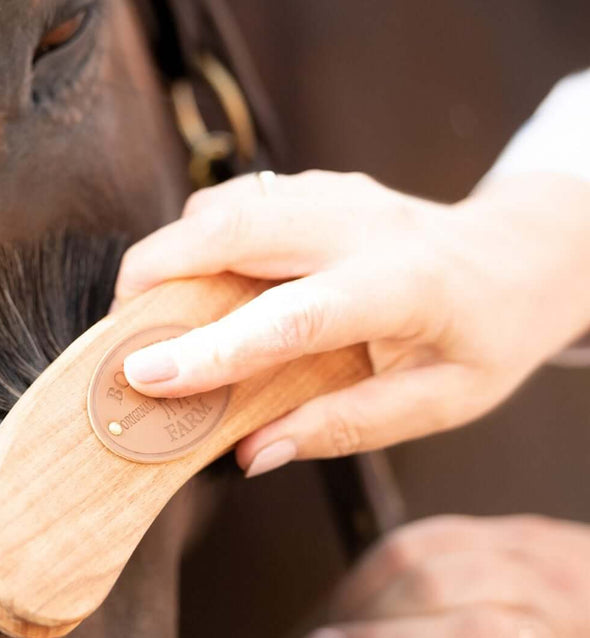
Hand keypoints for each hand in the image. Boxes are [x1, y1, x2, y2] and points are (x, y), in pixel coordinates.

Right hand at [113, 170, 589, 475]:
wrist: (520, 252)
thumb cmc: (485, 335)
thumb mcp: (442, 401)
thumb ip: (347, 426)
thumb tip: (252, 452)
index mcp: (405, 286)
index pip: (293, 318)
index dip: (212, 349)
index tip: (146, 375)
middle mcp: (362, 223)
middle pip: (233, 226)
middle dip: (155, 270)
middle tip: (117, 332)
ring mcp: (334, 191)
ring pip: (223, 203)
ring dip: (169, 254)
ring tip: (150, 316)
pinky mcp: (312, 184)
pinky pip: (234, 200)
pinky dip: (195, 239)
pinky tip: (198, 284)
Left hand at [301, 515, 589, 637]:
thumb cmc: (569, 613)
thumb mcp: (528, 570)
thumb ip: (463, 569)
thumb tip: (359, 603)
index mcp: (519, 543)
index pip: (420, 544)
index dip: (364, 578)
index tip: (332, 611)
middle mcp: (541, 582)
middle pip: (436, 582)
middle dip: (367, 614)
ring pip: (469, 634)